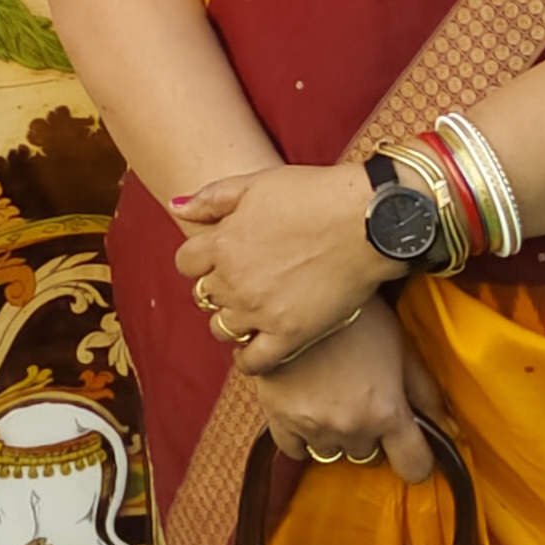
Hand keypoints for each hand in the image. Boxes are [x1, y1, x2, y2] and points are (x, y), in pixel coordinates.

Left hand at [174, 159, 374, 359]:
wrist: (368, 221)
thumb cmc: (316, 194)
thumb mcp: (257, 183)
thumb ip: (212, 198)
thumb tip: (176, 206)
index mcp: (223, 242)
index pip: (186, 262)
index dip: (201, 260)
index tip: (219, 258)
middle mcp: (234, 280)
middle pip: (204, 295)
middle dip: (217, 288)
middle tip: (242, 282)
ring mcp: (260, 310)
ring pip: (222, 329)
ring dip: (231, 321)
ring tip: (253, 311)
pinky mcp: (290, 334)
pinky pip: (254, 361)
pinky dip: (249, 358)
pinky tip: (259, 346)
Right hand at [254, 298, 438, 482]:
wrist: (300, 292)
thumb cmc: (357, 315)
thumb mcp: (401, 346)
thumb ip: (427, 392)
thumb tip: (453, 429)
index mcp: (386, 411)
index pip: (414, 466)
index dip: (418, 461)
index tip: (412, 448)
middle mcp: (351, 427)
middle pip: (368, 456)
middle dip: (370, 434)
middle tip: (362, 399)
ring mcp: (313, 426)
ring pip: (331, 453)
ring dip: (335, 434)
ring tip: (332, 396)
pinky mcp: (279, 419)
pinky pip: (294, 450)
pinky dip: (303, 437)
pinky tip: (307, 410)